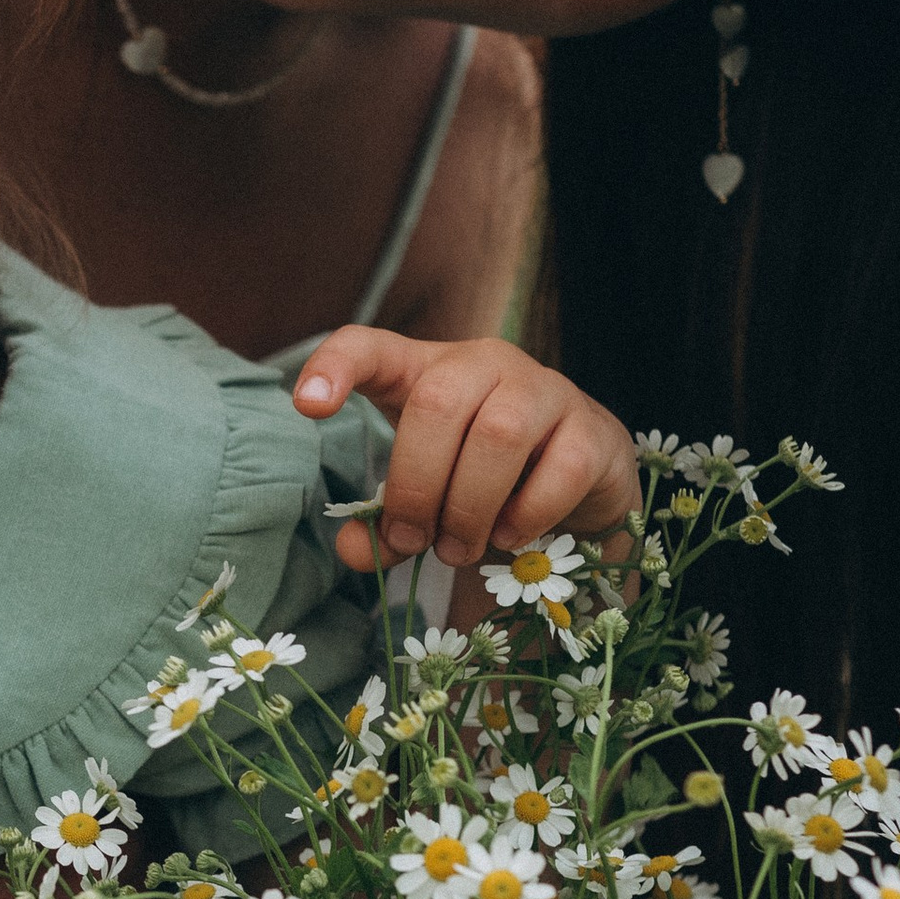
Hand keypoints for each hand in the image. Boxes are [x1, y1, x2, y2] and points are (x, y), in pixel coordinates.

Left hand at [292, 328, 638, 577]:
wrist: (583, 479)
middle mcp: (484, 364)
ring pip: (499, 433)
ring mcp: (544, 390)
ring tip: (459, 549)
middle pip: (436, 403)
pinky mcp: (592, 430)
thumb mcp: (425, 498)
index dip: (334, 367)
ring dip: (469, 505)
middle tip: (413, 541)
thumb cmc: (485, 478)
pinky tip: (510, 536)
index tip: (307, 406)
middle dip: (416, 485)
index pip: (370, 346)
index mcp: (426, 371)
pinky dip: (526, 514)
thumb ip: (387, 524)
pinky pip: (559, 468)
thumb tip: (355, 552)